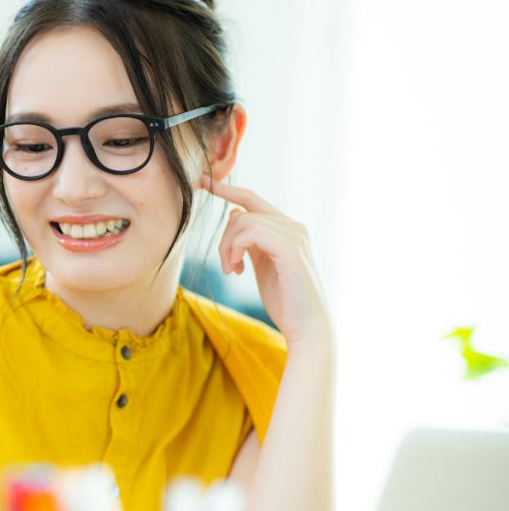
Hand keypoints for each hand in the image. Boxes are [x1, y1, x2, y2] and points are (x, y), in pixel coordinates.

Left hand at [201, 175, 332, 346]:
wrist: (307, 328)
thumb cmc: (285, 302)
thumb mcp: (262, 265)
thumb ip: (251, 242)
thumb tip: (235, 215)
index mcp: (287, 230)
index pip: (253, 199)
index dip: (227, 190)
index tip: (203, 182)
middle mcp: (294, 227)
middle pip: (242, 212)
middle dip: (224, 238)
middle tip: (227, 267)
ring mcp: (295, 236)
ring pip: (243, 221)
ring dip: (227, 247)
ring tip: (232, 271)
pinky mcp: (291, 248)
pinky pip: (250, 232)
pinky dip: (235, 248)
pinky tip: (236, 269)